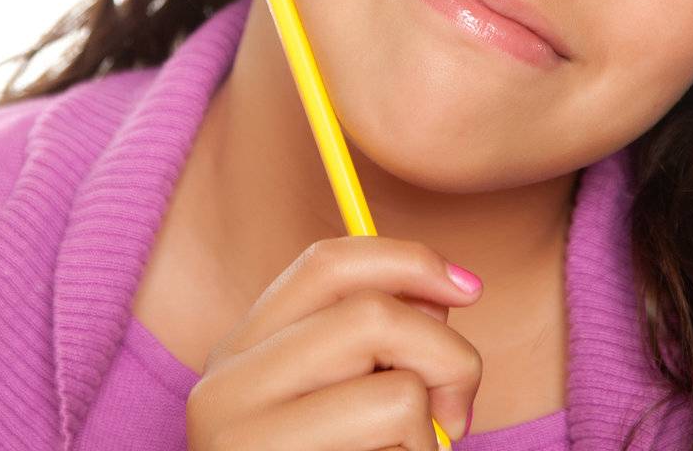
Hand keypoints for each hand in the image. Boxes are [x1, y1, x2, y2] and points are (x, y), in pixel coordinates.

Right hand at [184, 234, 482, 449]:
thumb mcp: (328, 405)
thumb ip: (369, 344)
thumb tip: (448, 290)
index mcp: (234, 355)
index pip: (324, 264)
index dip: (408, 260)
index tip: (468, 288)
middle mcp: (224, 393)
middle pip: (373, 317)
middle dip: (446, 355)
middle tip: (456, 411)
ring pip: (398, 394)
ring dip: (430, 433)